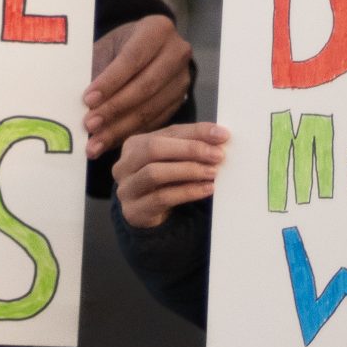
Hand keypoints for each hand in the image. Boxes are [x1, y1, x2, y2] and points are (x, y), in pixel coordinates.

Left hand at [85, 14, 192, 158]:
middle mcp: (177, 53)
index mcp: (157, 29)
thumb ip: (96, 69)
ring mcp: (182, 79)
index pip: (133, 58)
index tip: (87, 100)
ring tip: (95, 142)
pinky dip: (130, 135)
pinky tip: (109, 144)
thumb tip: (77, 102)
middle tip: (90, 124)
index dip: (111, 81)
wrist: (145, 49)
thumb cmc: (118, 47)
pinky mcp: (181, 101)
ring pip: (151, 108)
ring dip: (120, 128)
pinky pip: (155, 123)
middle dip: (114, 108)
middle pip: (145, 86)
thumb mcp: (106, 47)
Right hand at [113, 123, 229, 227]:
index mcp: (134, 145)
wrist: (147, 214)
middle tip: (217, 155)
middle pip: (154, 149)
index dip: (196, 132)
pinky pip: (162, 198)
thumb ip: (190, 145)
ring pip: (155, 173)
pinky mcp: (134, 210)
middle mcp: (124, 165)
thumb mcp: (173, 160)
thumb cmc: (163, 182)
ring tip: (212, 172)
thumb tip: (219, 135)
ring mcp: (126, 188)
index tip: (222, 135)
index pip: (168, 132)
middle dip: (189, 150)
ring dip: (188, 171)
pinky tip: (206, 189)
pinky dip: (187, 192)